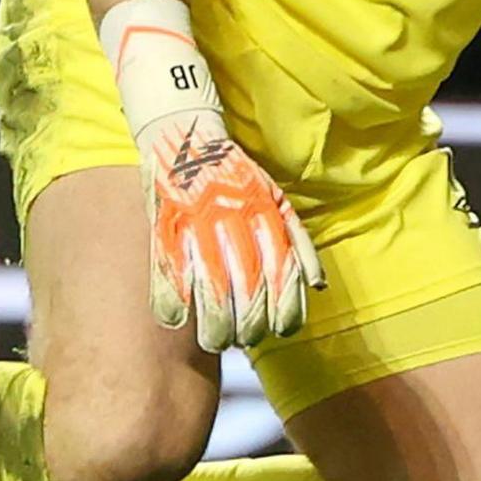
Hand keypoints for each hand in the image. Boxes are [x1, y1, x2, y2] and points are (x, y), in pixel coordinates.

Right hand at [134, 108, 323, 351]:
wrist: (187, 141)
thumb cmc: (237, 177)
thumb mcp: (279, 201)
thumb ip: (300, 244)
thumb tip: (316, 286)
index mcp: (265, 223)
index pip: (282, 285)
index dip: (283, 318)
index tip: (279, 331)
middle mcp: (235, 231)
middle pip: (247, 302)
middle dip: (247, 331)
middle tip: (242, 338)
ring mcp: (198, 233)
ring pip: (211, 303)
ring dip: (214, 330)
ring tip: (214, 338)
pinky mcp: (164, 234)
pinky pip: (168, 285)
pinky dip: (172, 310)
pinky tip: (178, 319)